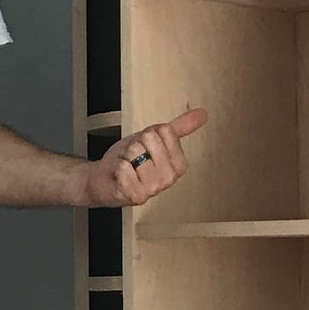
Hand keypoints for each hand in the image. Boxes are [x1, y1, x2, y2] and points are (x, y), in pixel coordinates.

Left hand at [87, 109, 206, 206]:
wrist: (105, 178)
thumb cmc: (131, 159)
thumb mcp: (154, 138)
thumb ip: (179, 127)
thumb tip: (203, 113)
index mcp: (179, 164)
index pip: (165, 130)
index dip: (148, 134)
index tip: (145, 147)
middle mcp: (170, 178)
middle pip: (150, 139)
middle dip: (136, 144)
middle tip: (133, 157)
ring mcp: (154, 189)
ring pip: (135, 152)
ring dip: (125, 157)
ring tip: (127, 167)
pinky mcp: (136, 196)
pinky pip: (124, 168)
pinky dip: (117, 168)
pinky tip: (120, 177)